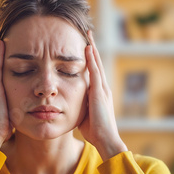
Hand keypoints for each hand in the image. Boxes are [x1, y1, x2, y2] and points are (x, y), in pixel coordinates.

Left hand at [78, 30, 127, 159]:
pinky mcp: (99, 92)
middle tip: (88, 34)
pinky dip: (92, 59)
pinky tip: (88, 48)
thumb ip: (79, 105)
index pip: (93, 71)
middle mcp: (102, 88)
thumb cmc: (94, 131)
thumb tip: (68, 103)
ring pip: (97, 64)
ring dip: (92, 49)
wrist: (105, 139)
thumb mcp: (84, 114)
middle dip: (92, 48)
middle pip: (96, 63)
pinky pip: (95, 72)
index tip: (84, 47)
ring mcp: (102, 89)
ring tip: (88, 35)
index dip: (89, 59)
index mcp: (98, 93)